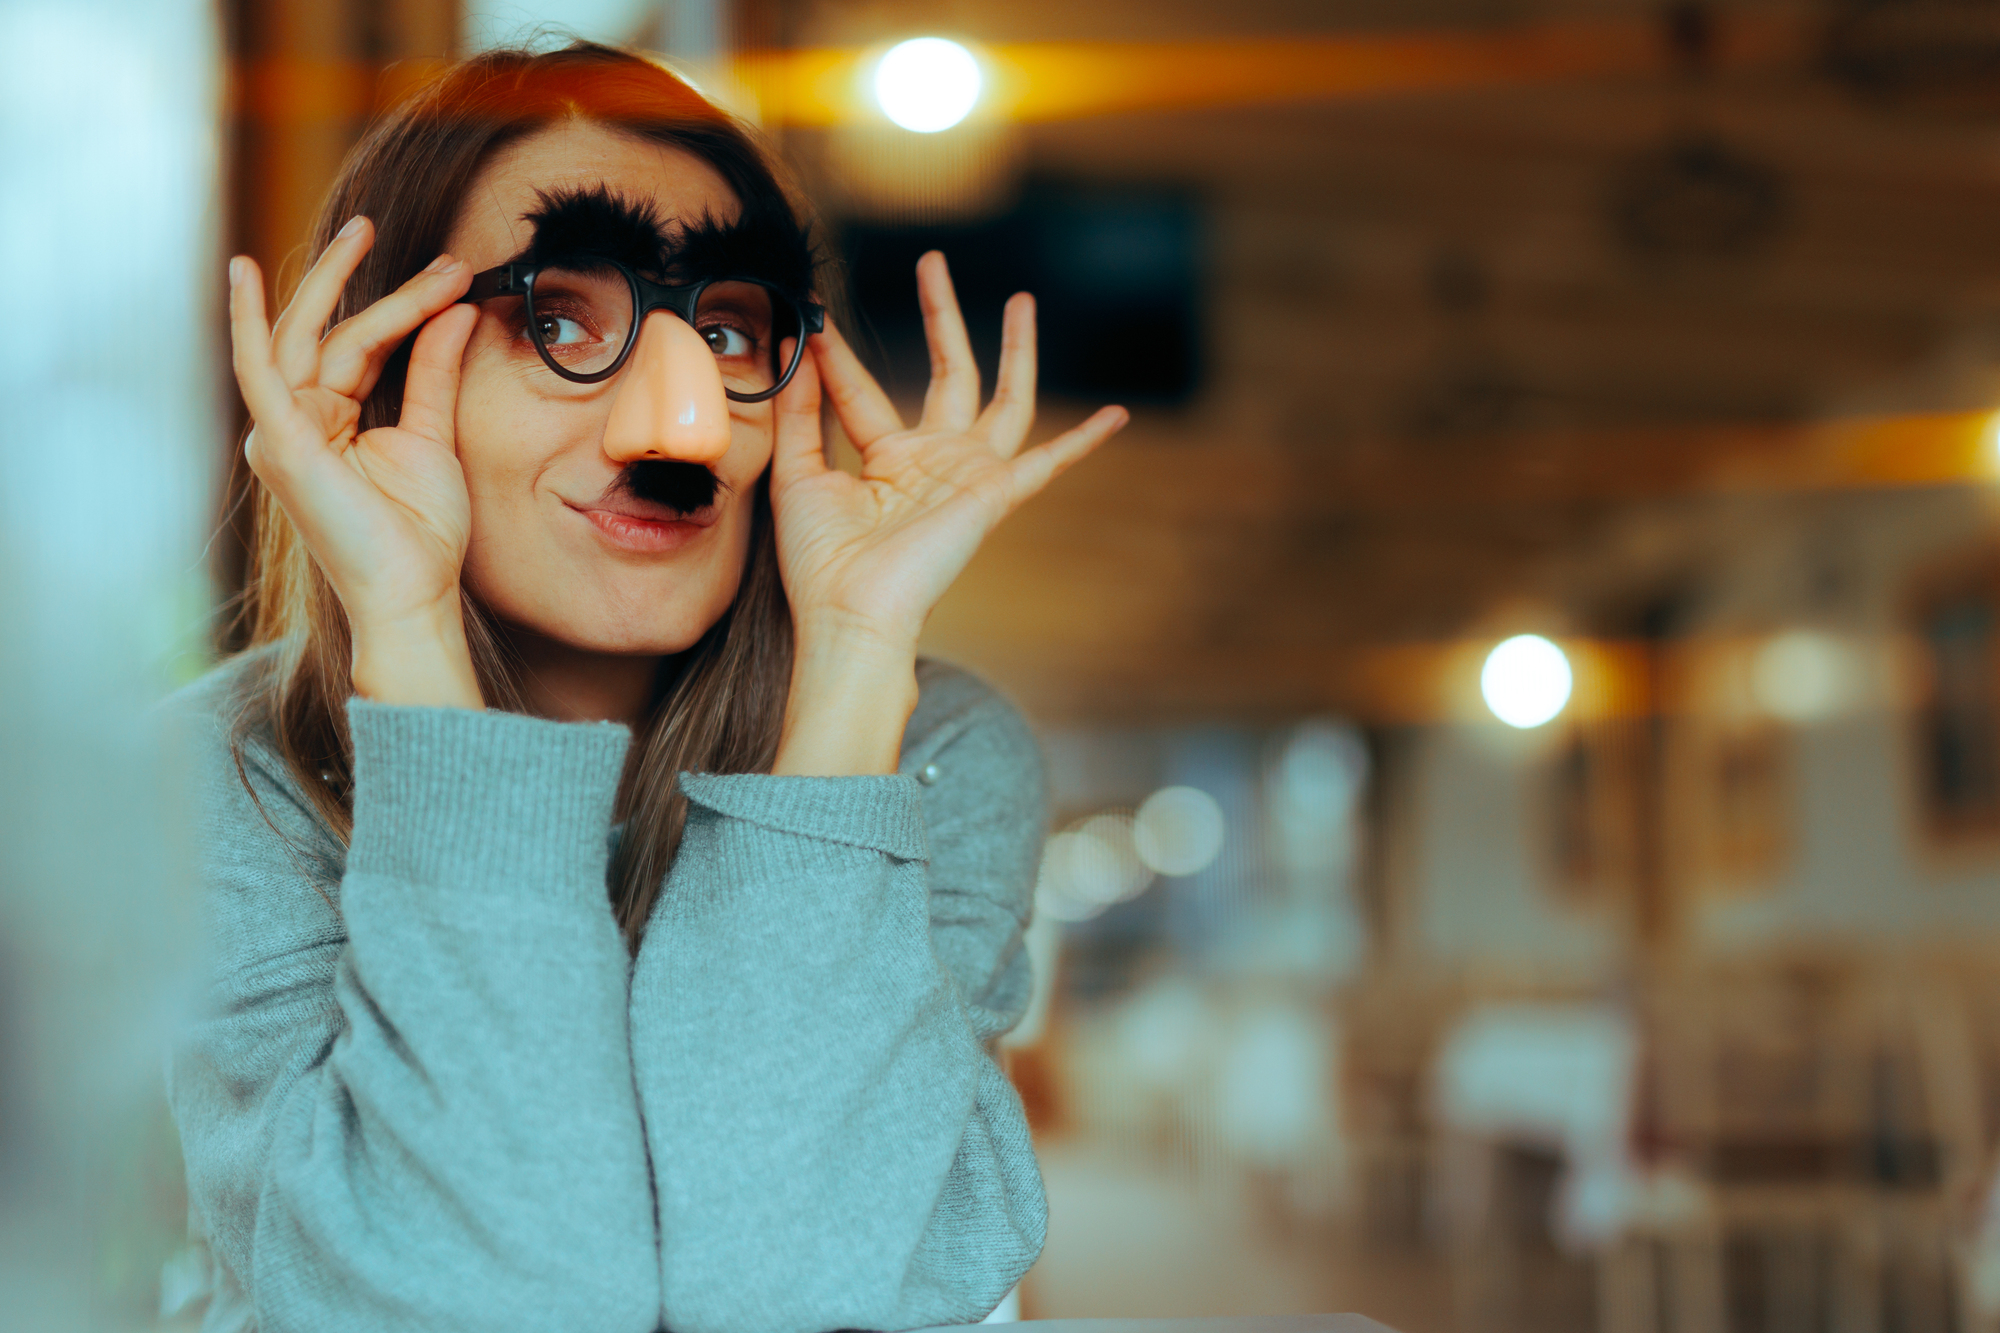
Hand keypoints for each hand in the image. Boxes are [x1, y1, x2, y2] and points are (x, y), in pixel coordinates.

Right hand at [228, 217, 483, 707]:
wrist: (414, 591)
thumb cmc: (421, 531)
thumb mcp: (433, 436)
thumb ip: (434, 371)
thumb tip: (455, 311)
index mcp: (328, 420)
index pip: (360, 344)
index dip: (404, 305)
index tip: (454, 275)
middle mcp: (297, 421)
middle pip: (328, 333)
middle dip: (358, 279)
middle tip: (378, 226)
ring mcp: (284, 432)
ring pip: (312, 340)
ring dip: (340, 286)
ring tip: (363, 233)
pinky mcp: (282, 443)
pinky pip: (259, 370)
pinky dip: (249, 322)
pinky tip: (246, 275)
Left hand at [765, 251, 1127, 773]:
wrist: (853, 613)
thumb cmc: (821, 563)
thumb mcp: (797, 473)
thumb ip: (802, 412)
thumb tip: (799, 350)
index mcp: (884, 461)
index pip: (863, 391)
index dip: (838, 357)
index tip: (815, 316)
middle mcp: (932, 462)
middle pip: (947, 374)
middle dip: (942, 317)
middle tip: (932, 261)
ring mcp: (968, 476)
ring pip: (1004, 398)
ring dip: (1015, 349)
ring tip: (1022, 300)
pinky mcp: (995, 494)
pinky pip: (1051, 462)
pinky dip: (1085, 441)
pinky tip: (1117, 415)